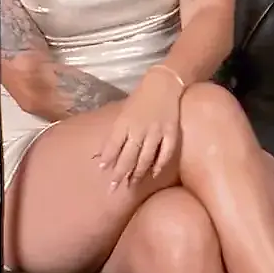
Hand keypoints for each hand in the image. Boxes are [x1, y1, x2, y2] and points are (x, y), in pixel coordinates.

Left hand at [97, 67, 185, 187]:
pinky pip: (165, 152)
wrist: (163, 83)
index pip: (113, 145)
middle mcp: (139, 129)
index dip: (107, 158)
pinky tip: (153, 174)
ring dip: (137, 173)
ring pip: (145, 157)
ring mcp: (156, 131)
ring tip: (131, 185)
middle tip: (113, 188)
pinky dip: (159, 164)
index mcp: (124, 122)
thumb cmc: (140, 98)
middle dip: (120, 173)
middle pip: (128, 155)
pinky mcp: (171, 132)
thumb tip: (102, 153)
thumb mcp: (123, 113)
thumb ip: (115, 134)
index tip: (102, 171)